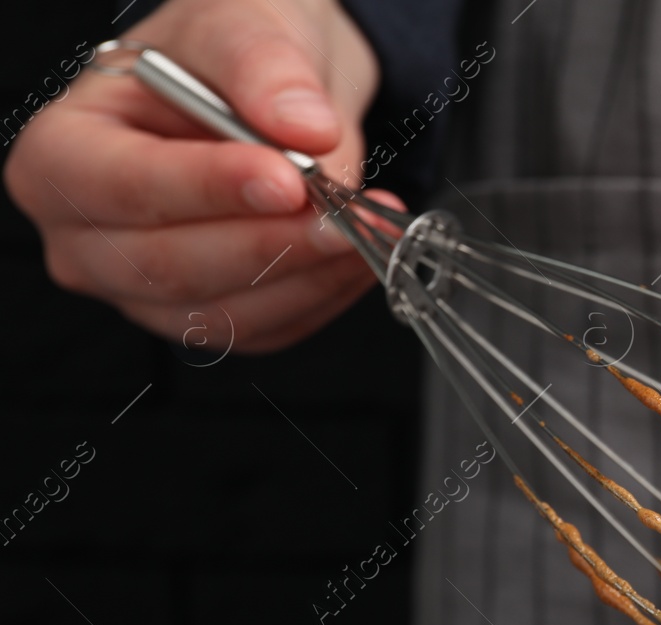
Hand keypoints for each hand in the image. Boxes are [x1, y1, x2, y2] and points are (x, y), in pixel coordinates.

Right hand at [3, 0, 393, 351]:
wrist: (262, 93)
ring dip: (310, 274)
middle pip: (172, 266)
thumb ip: (264, 67)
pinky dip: (324, 293)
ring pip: (226, 313)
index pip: (124, 187)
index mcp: (61, 155)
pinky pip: (269, 328)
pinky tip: (358, 252)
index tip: (287, 179)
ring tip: (369, 224)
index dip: (207, 188)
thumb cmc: (222, 59)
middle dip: (272, 242)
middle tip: (346, 213)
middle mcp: (87, 238)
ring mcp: (144, 290)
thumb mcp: (240, 28)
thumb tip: (304, 125)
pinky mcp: (208, 318)